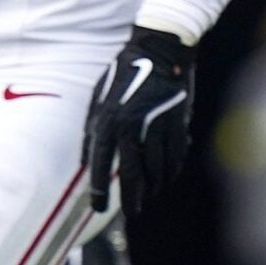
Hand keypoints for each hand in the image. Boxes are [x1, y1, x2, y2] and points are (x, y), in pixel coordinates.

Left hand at [84, 24, 193, 215]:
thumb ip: (92, 129)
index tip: (98, 207)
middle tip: (131, 213)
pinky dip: (172, 170)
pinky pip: (176, 156)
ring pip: (158, 168)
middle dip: (132, 197)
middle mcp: (132, 126)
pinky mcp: (179, 123)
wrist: (160, 51)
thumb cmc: (122, 75)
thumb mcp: (98, 98)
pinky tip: (166, 178)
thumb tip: (86, 161)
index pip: (101, 163)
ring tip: (148, 196)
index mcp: (108, 120)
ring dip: (154, 186)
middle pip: (133, 173)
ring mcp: (158, 126)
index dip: (100, 189)